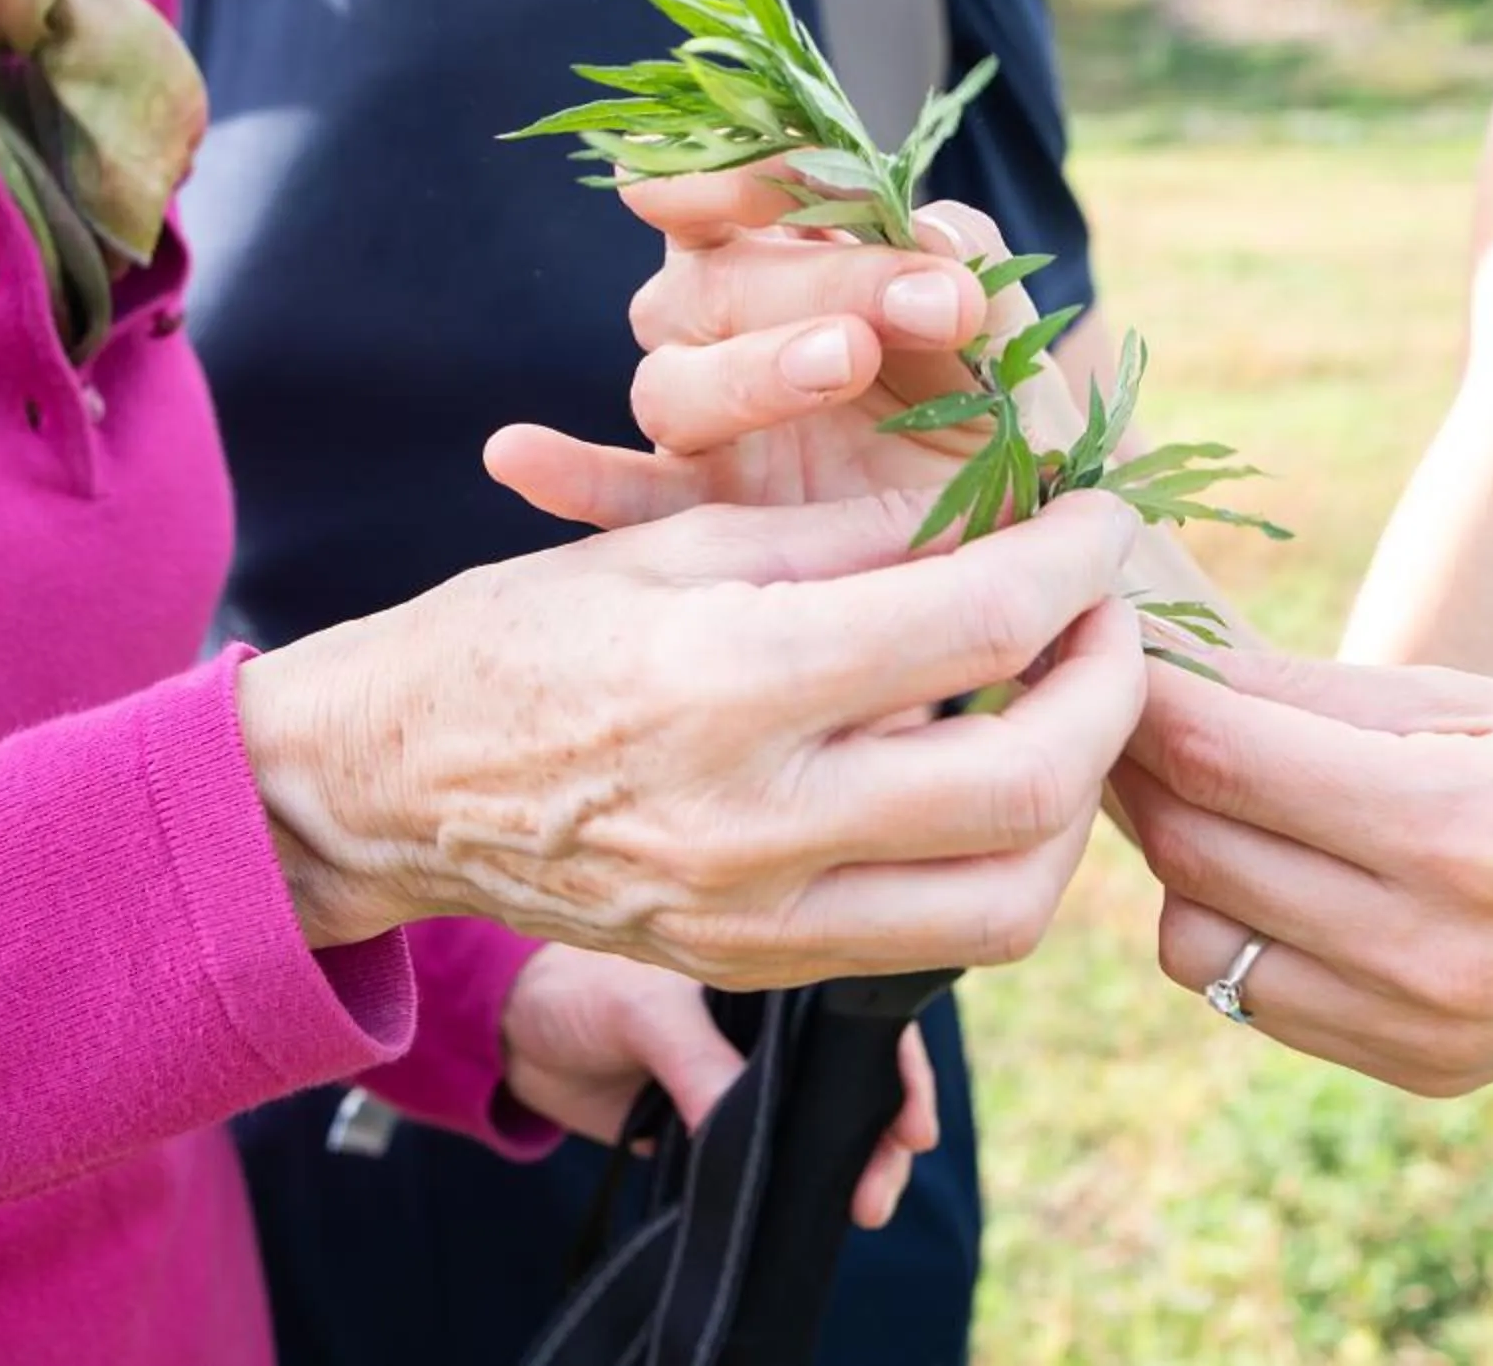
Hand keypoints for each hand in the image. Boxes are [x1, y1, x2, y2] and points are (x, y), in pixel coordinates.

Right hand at [239, 487, 1144, 988]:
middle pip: (1026, 784)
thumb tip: (992, 524)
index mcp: (727, 681)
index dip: (1075, 563)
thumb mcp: (672, 546)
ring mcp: (758, 919)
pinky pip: (929, 940)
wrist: (383, 788)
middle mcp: (753, 819)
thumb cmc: (515, 638)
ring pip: (1008, 901)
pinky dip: (994, 860)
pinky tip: (982, 774)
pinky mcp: (758, 970)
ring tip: (1063, 705)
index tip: (1100, 520)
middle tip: (1106, 615)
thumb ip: (845, 541)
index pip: (978, 626)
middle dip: (1109, 688)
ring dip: (1074, 799)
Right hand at [488, 170, 1078, 531]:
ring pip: (671, 381)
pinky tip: (518, 456)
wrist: (1016, 571)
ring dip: (751, 366)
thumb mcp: (1011, 349)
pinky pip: (617, 497)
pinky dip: (565, 472)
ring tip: (845, 360)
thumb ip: (974, 277)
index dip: (754, 174)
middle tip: (927, 299)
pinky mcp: (696, 523)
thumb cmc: (1005, 437)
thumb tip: (937, 238)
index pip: (744, 195)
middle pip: (711, 288)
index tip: (800, 172)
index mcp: (799, 266)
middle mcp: (733, 338)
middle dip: (816, 279)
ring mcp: (709, 435)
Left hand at [500, 946, 939, 1228]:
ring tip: (863, 1208)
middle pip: (854, 1078)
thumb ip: (695, 1061)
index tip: (913, 1124)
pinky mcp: (717, 1123)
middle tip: (879, 1188)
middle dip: (881, 1134)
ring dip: (847, 1163)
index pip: (860, 1013)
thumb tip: (741, 1128)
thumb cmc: (582, 986)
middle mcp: (775, 1023)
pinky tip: (812, 1207)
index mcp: (775, 972)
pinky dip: (794, 1180)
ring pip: (820, 1122)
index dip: (898, 1066)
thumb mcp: (644, 1011)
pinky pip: (769, 1155)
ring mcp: (750, 1075)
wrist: (516, 1029)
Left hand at [1112, 654, 1492, 1095]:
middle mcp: (1429, 946)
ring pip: (1195, 943)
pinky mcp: (1415, 1071)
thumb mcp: (1480, 700)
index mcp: (1455, 827)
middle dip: (1138, 770)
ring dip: (1176, 862)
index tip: (1108, 651)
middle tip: (1125, 710)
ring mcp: (1418, 1026)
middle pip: (1192, 851)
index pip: (1224, 760)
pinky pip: (1254, 999)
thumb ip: (1313, 698)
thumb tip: (1169, 666)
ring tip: (1207, 796)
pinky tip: (1266, 869)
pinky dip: (1234, 929)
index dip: (1144, 700)